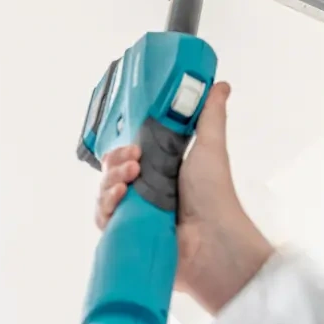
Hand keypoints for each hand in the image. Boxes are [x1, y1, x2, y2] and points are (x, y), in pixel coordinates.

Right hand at [96, 82, 273, 314]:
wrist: (214, 240)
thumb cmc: (215, 195)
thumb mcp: (210, 147)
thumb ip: (210, 115)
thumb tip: (220, 84)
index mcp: (161, 175)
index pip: (127, 157)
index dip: (123, 149)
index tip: (135, 145)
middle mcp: (146, 196)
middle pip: (111, 175)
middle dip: (115, 164)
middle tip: (134, 161)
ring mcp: (136, 218)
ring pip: (104, 196)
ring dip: (109, 183)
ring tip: (129, 180)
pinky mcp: (128, 237)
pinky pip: (103, 221)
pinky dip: (105, 208)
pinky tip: (119, 200)